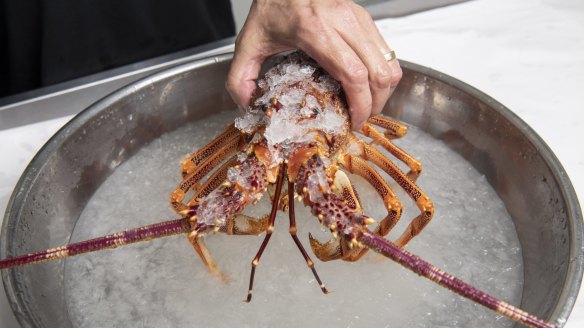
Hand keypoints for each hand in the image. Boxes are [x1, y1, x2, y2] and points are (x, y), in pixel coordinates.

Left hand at [225, 0, 401, 129]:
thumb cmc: (270, 5)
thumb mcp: (248, 42)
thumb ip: (240, 77)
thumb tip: (247, 106)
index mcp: (314, 30)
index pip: (353, 74)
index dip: (360, 105)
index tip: (354, 122)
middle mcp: (342, 21)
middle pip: (377, 73)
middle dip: (375, 104)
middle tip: (360, 119)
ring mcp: (357, 16)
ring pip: (388, 62)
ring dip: (383, 90)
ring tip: (366, 105)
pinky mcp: (364, 16)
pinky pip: (386, 51)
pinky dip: (383, 73)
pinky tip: (367, 84)